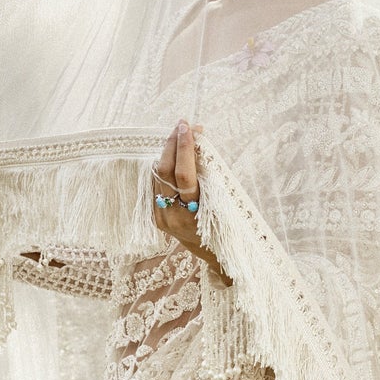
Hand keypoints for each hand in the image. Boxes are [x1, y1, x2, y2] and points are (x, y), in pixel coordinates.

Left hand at [152, 122, 228, 283]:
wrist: (211, 254)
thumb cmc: (224, 225)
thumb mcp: (222, 202)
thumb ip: (208, 176)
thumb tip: (198, 143)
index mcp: (193, 213)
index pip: (184, 175)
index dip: (184, 149)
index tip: (188, 127)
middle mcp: (172, 215)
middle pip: (165, 172)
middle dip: (172, 144)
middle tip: (181, 126)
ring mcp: (161, 217)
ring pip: (157, 177)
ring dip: (168, 154)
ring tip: (179, 137)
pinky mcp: (154, 217)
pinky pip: (156, 186)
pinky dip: (165, 169)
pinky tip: (173, 159)